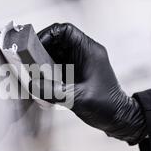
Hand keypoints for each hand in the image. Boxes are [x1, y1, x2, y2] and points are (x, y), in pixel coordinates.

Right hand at [31, 23, 145, 143]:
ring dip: (43, 66)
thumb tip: (32, 85)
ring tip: (36, 78)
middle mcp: (84, 54)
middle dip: (41, 52)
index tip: (35, 46)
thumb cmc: (108, 106)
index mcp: (89, 51)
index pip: (65, 30)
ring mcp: (79, 64)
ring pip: (54, 56)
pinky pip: (57, 69)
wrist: (119, 119)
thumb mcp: (77, 98)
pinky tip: (43, 88)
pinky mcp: (76, 75)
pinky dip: (48, 77)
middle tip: (31, 63)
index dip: (47, 34)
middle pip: (56, 42)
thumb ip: (53, 91)